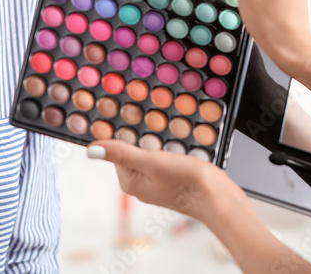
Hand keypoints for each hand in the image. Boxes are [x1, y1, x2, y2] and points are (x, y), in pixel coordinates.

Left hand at [88, 140, 310, 273]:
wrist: (220, 199)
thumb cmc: (187, 181)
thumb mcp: (151, 161)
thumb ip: (122, 153)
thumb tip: (90, 149)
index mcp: (129, 181)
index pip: (117, 148)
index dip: (122, 130)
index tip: (127, 112)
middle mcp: (140, 184)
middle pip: (133, 149)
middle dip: (141, 133)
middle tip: (152, 119)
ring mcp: (157, 183)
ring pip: (150, 151)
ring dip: (156, 138)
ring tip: (166, 128)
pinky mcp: (173, 181)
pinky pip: (164, 157)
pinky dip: (168, 147)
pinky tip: (178, 141)